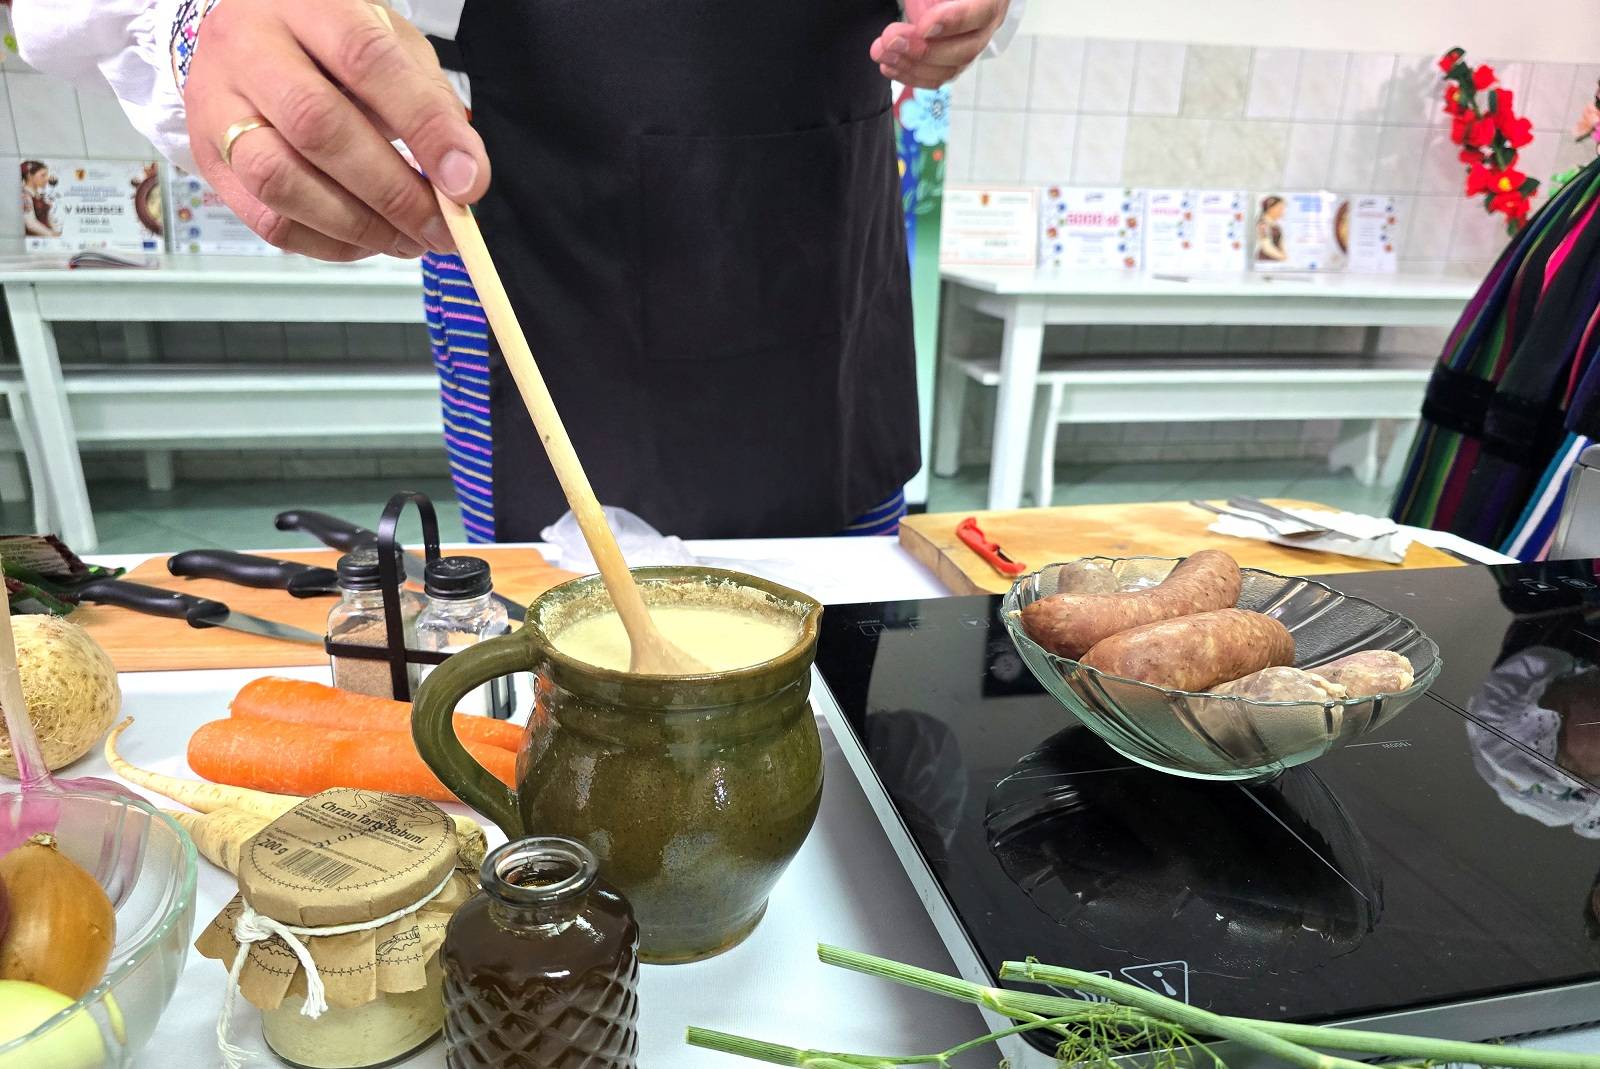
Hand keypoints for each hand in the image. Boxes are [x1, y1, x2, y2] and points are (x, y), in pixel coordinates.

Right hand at [184, 0, 490, 260]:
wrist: (245, 35)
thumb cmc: (331, 44)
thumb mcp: (391, 46)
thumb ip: (430, 104)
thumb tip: (463, 179)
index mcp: (305, 4)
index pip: (366, 60)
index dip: (423, 128)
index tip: (467, 182)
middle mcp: (248, 48)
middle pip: (316, 126)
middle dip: (392, 192)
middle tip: (441, 229)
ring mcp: (216, 105)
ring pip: (279, 180)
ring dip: (358, 227)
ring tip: (409, 241)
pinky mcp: (208, 159)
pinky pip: (266, 220)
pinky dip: (328, 244)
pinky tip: (367, 241)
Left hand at [870, 0, 1011, 89]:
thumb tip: (917, 12)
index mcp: (989, 0)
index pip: (983, 12)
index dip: (955, 22)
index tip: (923, 27)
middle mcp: (987, 24)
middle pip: (966, 50)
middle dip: (924, 50)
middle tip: (892, 41)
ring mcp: (972, 44)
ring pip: (950, 69)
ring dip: (912, 65)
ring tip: (883, 54)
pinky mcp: (954, 59)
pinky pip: (938, 77)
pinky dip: (911, 75)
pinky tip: (889, 67)